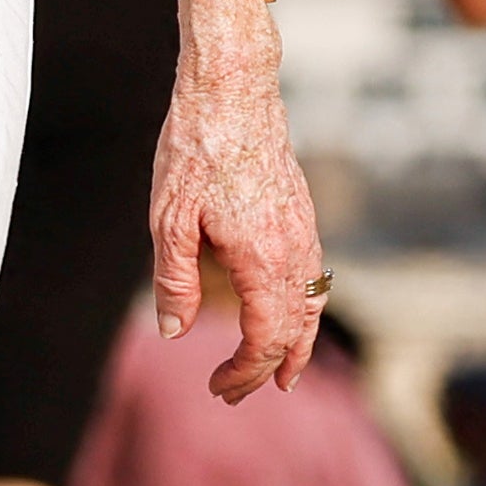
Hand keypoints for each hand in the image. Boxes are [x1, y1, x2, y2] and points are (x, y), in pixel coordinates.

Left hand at [145, 33, 329, 402]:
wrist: (234, 91)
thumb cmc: (196, 149)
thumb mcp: (169, 221)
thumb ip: (175, 281)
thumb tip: (173, 331)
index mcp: (263, 260)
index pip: (265, 339)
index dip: (244, 372)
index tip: (218, 388)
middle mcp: (294, 252)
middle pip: (295, 331)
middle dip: (270, 369)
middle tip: (242, 394)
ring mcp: (305, 232)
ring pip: (313, 304)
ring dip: (298, 343)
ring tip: (282, 372)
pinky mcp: (303, 214)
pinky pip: (316, 277)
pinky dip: (307, 308)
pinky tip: (291, 312)